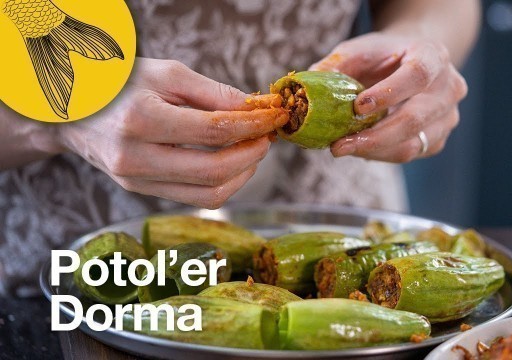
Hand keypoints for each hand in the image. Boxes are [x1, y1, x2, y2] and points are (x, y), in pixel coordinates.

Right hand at [54, 58, 287, 207]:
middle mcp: (135, 158)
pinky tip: (231, 161)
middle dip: (252, 155)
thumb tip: (255, 109)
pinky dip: (221, 182)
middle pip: (215, 172)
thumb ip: (213, 93)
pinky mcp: (140, 191)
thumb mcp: (166, 74)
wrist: (72, 109)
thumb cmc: (120, 83)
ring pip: (208, 194)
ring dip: (242, 174)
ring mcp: (136, 180)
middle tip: (268, 136)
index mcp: (141, 120)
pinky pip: (194, 197)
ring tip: (253, 148)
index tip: (275, 117)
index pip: (215, 132)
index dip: (253, 126)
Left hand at [311, 32, 467, 162]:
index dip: (388, 93)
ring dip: (372, 150)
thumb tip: (304, 89)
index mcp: (433, 56)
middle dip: (373, 137)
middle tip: (338, 146)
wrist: (413, 62)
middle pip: (415, 119)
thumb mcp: (360, 50)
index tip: (357, 108)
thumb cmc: (384, 55)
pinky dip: (379, 154)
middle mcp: (448, 88)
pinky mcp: (437, 139)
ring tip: (341, 148)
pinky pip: (407, 154)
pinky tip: (358, 147)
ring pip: (411, 145)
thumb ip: (335, 66)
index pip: (417, 76)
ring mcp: (447, 117)